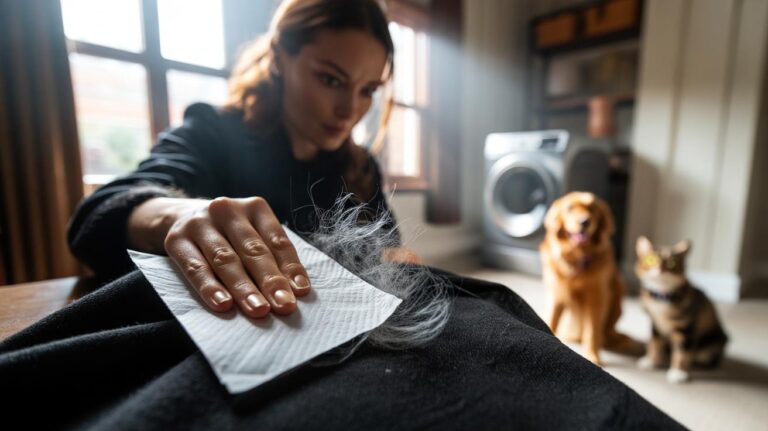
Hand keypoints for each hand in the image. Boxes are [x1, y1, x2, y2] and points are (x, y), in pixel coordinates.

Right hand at [160, 197, 310, 317]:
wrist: (179, 216)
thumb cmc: (229, 235)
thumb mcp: (252, 235)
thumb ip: (271, 257)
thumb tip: (293, 291)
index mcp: (255, 207)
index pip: (277, 240)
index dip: (290, 267)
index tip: (299, 293)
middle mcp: (227, 210)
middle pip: (252, 250)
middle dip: (270, 281)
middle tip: (283, 306)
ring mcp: (200, 223)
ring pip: (226, 260)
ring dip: (244, 288)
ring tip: (258, 309)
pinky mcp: (176, 239)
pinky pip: (196, 268)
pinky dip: (211, 288)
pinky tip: (223, 305)